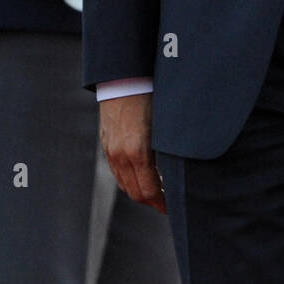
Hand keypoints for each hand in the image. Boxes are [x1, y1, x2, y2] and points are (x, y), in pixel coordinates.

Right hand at [99, 92, 166, 213]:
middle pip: (135, 192)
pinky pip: (117, 171)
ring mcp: (111, 150)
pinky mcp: (106, 143)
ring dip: (140, 191)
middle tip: (167, 202)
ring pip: (124, 184)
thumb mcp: (165, 124)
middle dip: (152, 201)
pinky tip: (141, 174)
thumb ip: (169, 151)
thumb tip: (177, 172)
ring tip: (157, 189)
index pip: (149, 191)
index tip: (172, 206)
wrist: (124, 76)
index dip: (162, 203)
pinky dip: (129, 179)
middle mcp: (121, 154)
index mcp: (138, 151)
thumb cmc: (151, 96)